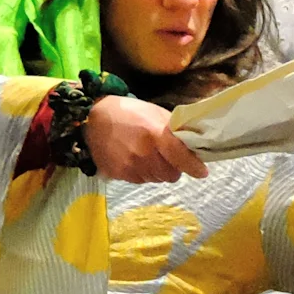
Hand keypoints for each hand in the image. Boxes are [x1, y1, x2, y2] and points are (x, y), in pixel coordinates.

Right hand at [85, 95, 205, 182]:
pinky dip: (142, 173)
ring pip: (156, 179)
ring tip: (148, 155)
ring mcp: (130, 166)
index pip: (181, 158)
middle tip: (167, 156)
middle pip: (171, 175)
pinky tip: (134, 159)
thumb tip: (193, 146)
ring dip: (157, 171)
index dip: (194, 167)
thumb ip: (174, 131)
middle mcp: (144, 154)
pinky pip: (140, 181)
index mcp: (155, 135)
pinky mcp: (118, 174)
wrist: (92, 118)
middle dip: (173, 167)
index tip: (201, 172)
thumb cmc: (129, 112)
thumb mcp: (156, 113)